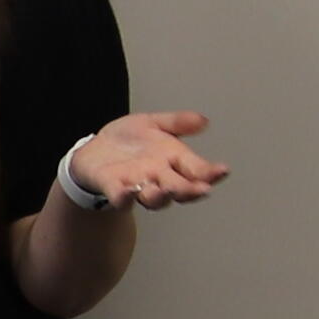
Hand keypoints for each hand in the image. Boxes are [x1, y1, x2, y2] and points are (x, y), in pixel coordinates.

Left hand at [72, 110, 226, 209]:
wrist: (95, 148)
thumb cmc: (129, 140)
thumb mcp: (153, 123)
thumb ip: (177, 122)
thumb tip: (203, 120)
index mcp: (173, 159)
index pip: (197, 170)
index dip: (211, 172)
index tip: (223, 170)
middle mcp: (159, 176)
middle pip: (180, 188)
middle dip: (191, 189)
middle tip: (201, 188)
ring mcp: (137, 184)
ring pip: (154, 197)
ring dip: (161, 195)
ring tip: (165, 189)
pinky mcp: (113, 187)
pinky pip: (121, 197)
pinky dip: (125, 197)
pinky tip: (129, 192)